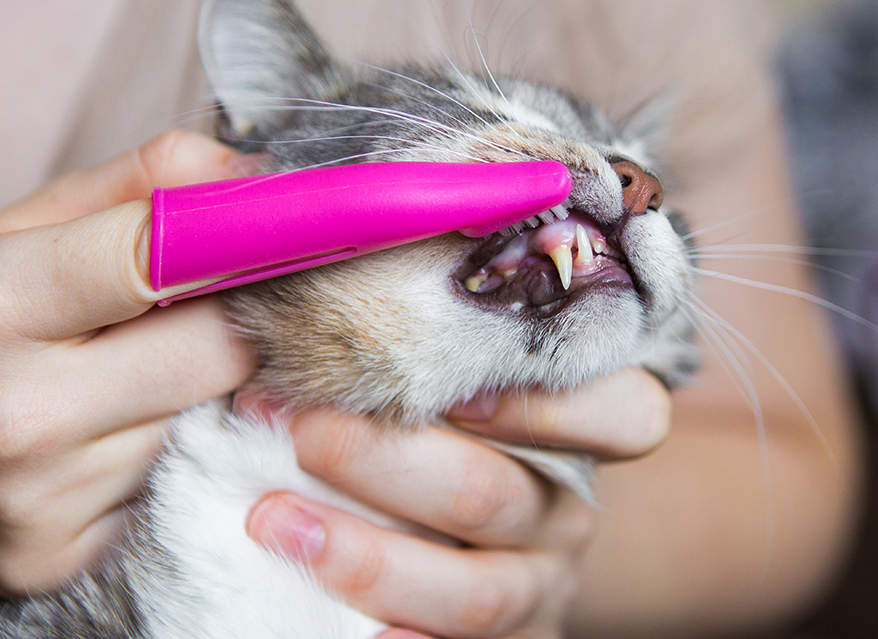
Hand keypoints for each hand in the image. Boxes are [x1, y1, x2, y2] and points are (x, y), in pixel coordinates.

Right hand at [0, 131, 255, 596]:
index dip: (238, 240)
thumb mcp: (12, 231)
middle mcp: (14, 411)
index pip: (164, 257)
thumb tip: (254, 175)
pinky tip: (123, 434)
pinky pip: (180, 481)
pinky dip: (176, 449)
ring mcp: (43, 499)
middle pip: (217, 351)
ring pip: (208, 420)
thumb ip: (135, 186)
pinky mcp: (66, 557)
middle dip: (234, 320)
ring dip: (203, 390)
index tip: (279, 233)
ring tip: (140, 374)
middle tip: (207, 306)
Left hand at [246, 368, 669, 637]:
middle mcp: (565, 511)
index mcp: (575, 432)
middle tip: (299, 428)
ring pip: (476, 592)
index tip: (446, 388)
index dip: (542, 405)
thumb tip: (306, 296)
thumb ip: (420, 346)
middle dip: (381, 461)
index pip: (625, 415)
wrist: (478, 540)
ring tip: (275, 520)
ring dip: (366, 558)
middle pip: (493, 495)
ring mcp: (539, 587)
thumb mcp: (455, 387)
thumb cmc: (447, 432)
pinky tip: (358, 632)